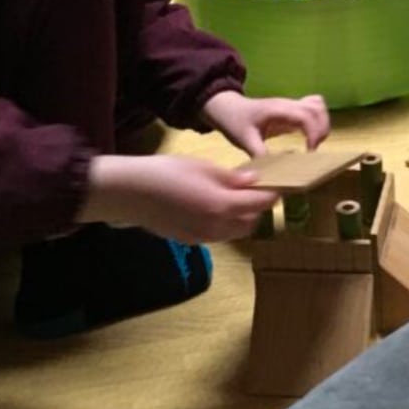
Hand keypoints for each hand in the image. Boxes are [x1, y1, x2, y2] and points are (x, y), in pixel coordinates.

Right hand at [79, 154, 274, 242]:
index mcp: (224, 205)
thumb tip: (254, 182)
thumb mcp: (203, 167)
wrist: (130, 193)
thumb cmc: (166, 172)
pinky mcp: (190, 240)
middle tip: (253, 191)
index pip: (261, 203)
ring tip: (232, 199)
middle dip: (257, 209)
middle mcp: (217, 227)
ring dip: (241, 219)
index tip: (277, 185)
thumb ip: (231, 178)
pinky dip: (223, 225)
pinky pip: (217, 235)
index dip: (272, 194)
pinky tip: (210, 208)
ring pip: (234, 232)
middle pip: (251, 222)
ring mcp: (203, 237)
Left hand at [202, 90, 329, 156]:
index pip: (306, 115)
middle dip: (321, 130)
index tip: (310, 152)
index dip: (313, 133)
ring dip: (322, 124)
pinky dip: (318, 120)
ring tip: (313, 144)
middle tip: (312, 151)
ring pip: (318, 106)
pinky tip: (310, 137)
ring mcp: (291, 104)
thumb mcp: (243, 139)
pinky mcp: (293, 109)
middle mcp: (288, 104)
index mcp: (277, 110)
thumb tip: (274, 171)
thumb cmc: (234, 121)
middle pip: (317, 108)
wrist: (226, 107)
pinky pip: (313, 108)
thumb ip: (259, 153)